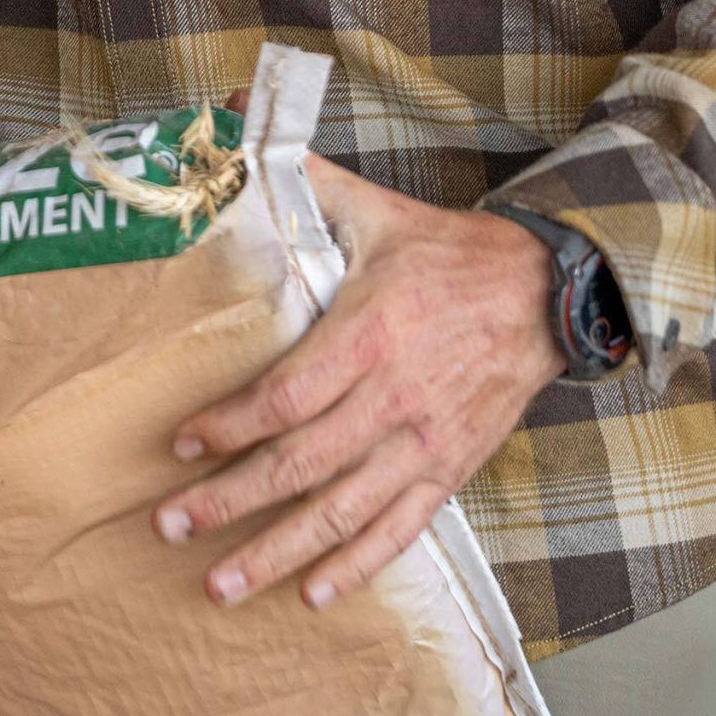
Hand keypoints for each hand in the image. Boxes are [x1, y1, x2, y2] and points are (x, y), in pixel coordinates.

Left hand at [153, 161, 563, 608]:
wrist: (547, 293)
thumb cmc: (446, 253)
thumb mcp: (373, 209)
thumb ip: (301, 178)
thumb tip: (230, 121)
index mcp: (369, 333)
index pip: (287, 396)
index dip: (230, 425)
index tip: (180, 443)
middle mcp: (394, 398)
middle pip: (300, 465)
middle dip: (230, 500)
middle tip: (169, 525)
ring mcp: (423, 442)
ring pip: (342, 511)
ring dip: (278, 551)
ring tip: (220, 584)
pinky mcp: (450, 469)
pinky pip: (399, 529)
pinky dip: (356, 566)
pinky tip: (313, 594)